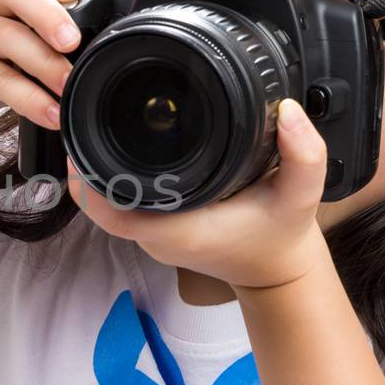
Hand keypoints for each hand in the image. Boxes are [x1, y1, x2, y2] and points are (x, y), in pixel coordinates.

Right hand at [0, 0, 81, 134]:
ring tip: (68, 84)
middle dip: (48, 13)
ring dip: (45, 63)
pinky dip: (31, 100)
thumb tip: (98, 42)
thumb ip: (48, 26)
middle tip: (72, 40)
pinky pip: (1, 81)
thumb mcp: (16, 30)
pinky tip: (50, 112)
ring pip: (9, 37)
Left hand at [65, 97, 332, 291]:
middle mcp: (159, 237)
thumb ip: (304, 156)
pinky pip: (124, 207)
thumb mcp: (302, 196)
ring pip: (109, 206)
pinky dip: (114, 182)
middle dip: (85, 167)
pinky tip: (119, 148)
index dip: (88, 183)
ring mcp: (156, 237)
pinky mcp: (160, 230)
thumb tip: (288, 112)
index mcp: (180, 231)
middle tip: (83, 118)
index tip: (80, 145)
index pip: (113, 214)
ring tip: (96, 125)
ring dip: (97, 173)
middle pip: (100, 206)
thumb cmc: (282, 237)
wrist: (280, 273)